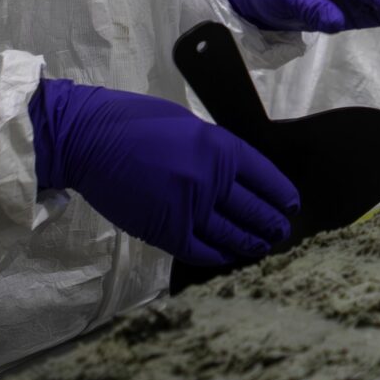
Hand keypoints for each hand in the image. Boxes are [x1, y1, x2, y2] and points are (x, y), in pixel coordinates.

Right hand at [28, 78, 298, 270]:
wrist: (87, 139)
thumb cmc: (137, 123)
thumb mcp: (189, 126)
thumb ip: (216, 151)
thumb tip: (239, 175)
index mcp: (220, 147)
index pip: (266, 177)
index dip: (282, 195)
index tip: (291, 205)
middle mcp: (210, 179)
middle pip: (255, 210)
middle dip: (273, 224)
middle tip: (282, 232)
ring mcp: (188, 208)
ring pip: (232, 234)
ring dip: (252, 243)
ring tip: (264, 247)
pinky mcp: (164, 230)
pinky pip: (202, 250)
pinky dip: (219, 255)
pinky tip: (230, 255)